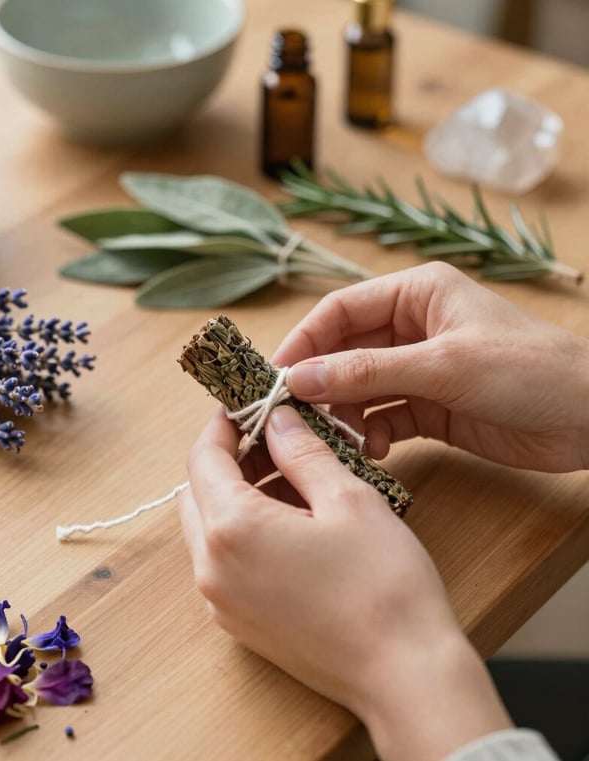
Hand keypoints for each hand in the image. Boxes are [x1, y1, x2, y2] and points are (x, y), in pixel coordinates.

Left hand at [181, 406, 510, 760]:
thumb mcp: (347, 499)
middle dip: (229, 458)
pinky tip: (290, 521)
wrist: (405, 677)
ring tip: (291, 477)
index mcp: (231, 529)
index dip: (222, 424)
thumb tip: (276, 419)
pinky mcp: (238, 623)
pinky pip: (224, 561)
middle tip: (275, 439)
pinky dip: (243, 531)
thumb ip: (302, 451)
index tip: (246, 404)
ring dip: (237, 494)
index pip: (203, 457)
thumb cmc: (383, 584)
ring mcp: (220, 601)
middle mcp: (211, 568)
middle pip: (198, 492)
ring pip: (208, 527)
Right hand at [274, 262, 588, 471]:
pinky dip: (373, 434)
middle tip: (296, 417)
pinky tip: (376, 450)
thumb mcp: (442, 365)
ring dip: (345, 414)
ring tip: (341, 438)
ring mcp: (418, 369)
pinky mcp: (429, 407)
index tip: (274, 378)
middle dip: (321, 385)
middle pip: (343, 352)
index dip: (304, 342)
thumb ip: (367, 372)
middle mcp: (410, 328)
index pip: (339, 312)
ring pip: (359, 389)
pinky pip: (383, 417)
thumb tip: (299, 380)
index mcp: (414, 295)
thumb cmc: (528, 370)